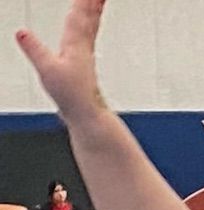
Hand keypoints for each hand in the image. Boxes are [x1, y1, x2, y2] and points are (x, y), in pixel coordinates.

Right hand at [15, 0, 108, 122]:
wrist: (87, 114)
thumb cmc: (72, 95)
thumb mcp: (48, 71)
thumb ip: (35, 50)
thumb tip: (21, 32)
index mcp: (76, 44)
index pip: (79, 14)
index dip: (83, 0)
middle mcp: (83, 44)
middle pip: (89, 14)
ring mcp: (85, 51)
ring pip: (90, 22)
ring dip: (93, 7)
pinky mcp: (83, 58)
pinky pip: (88, 32)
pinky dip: (89, 21)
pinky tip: (87, 20)